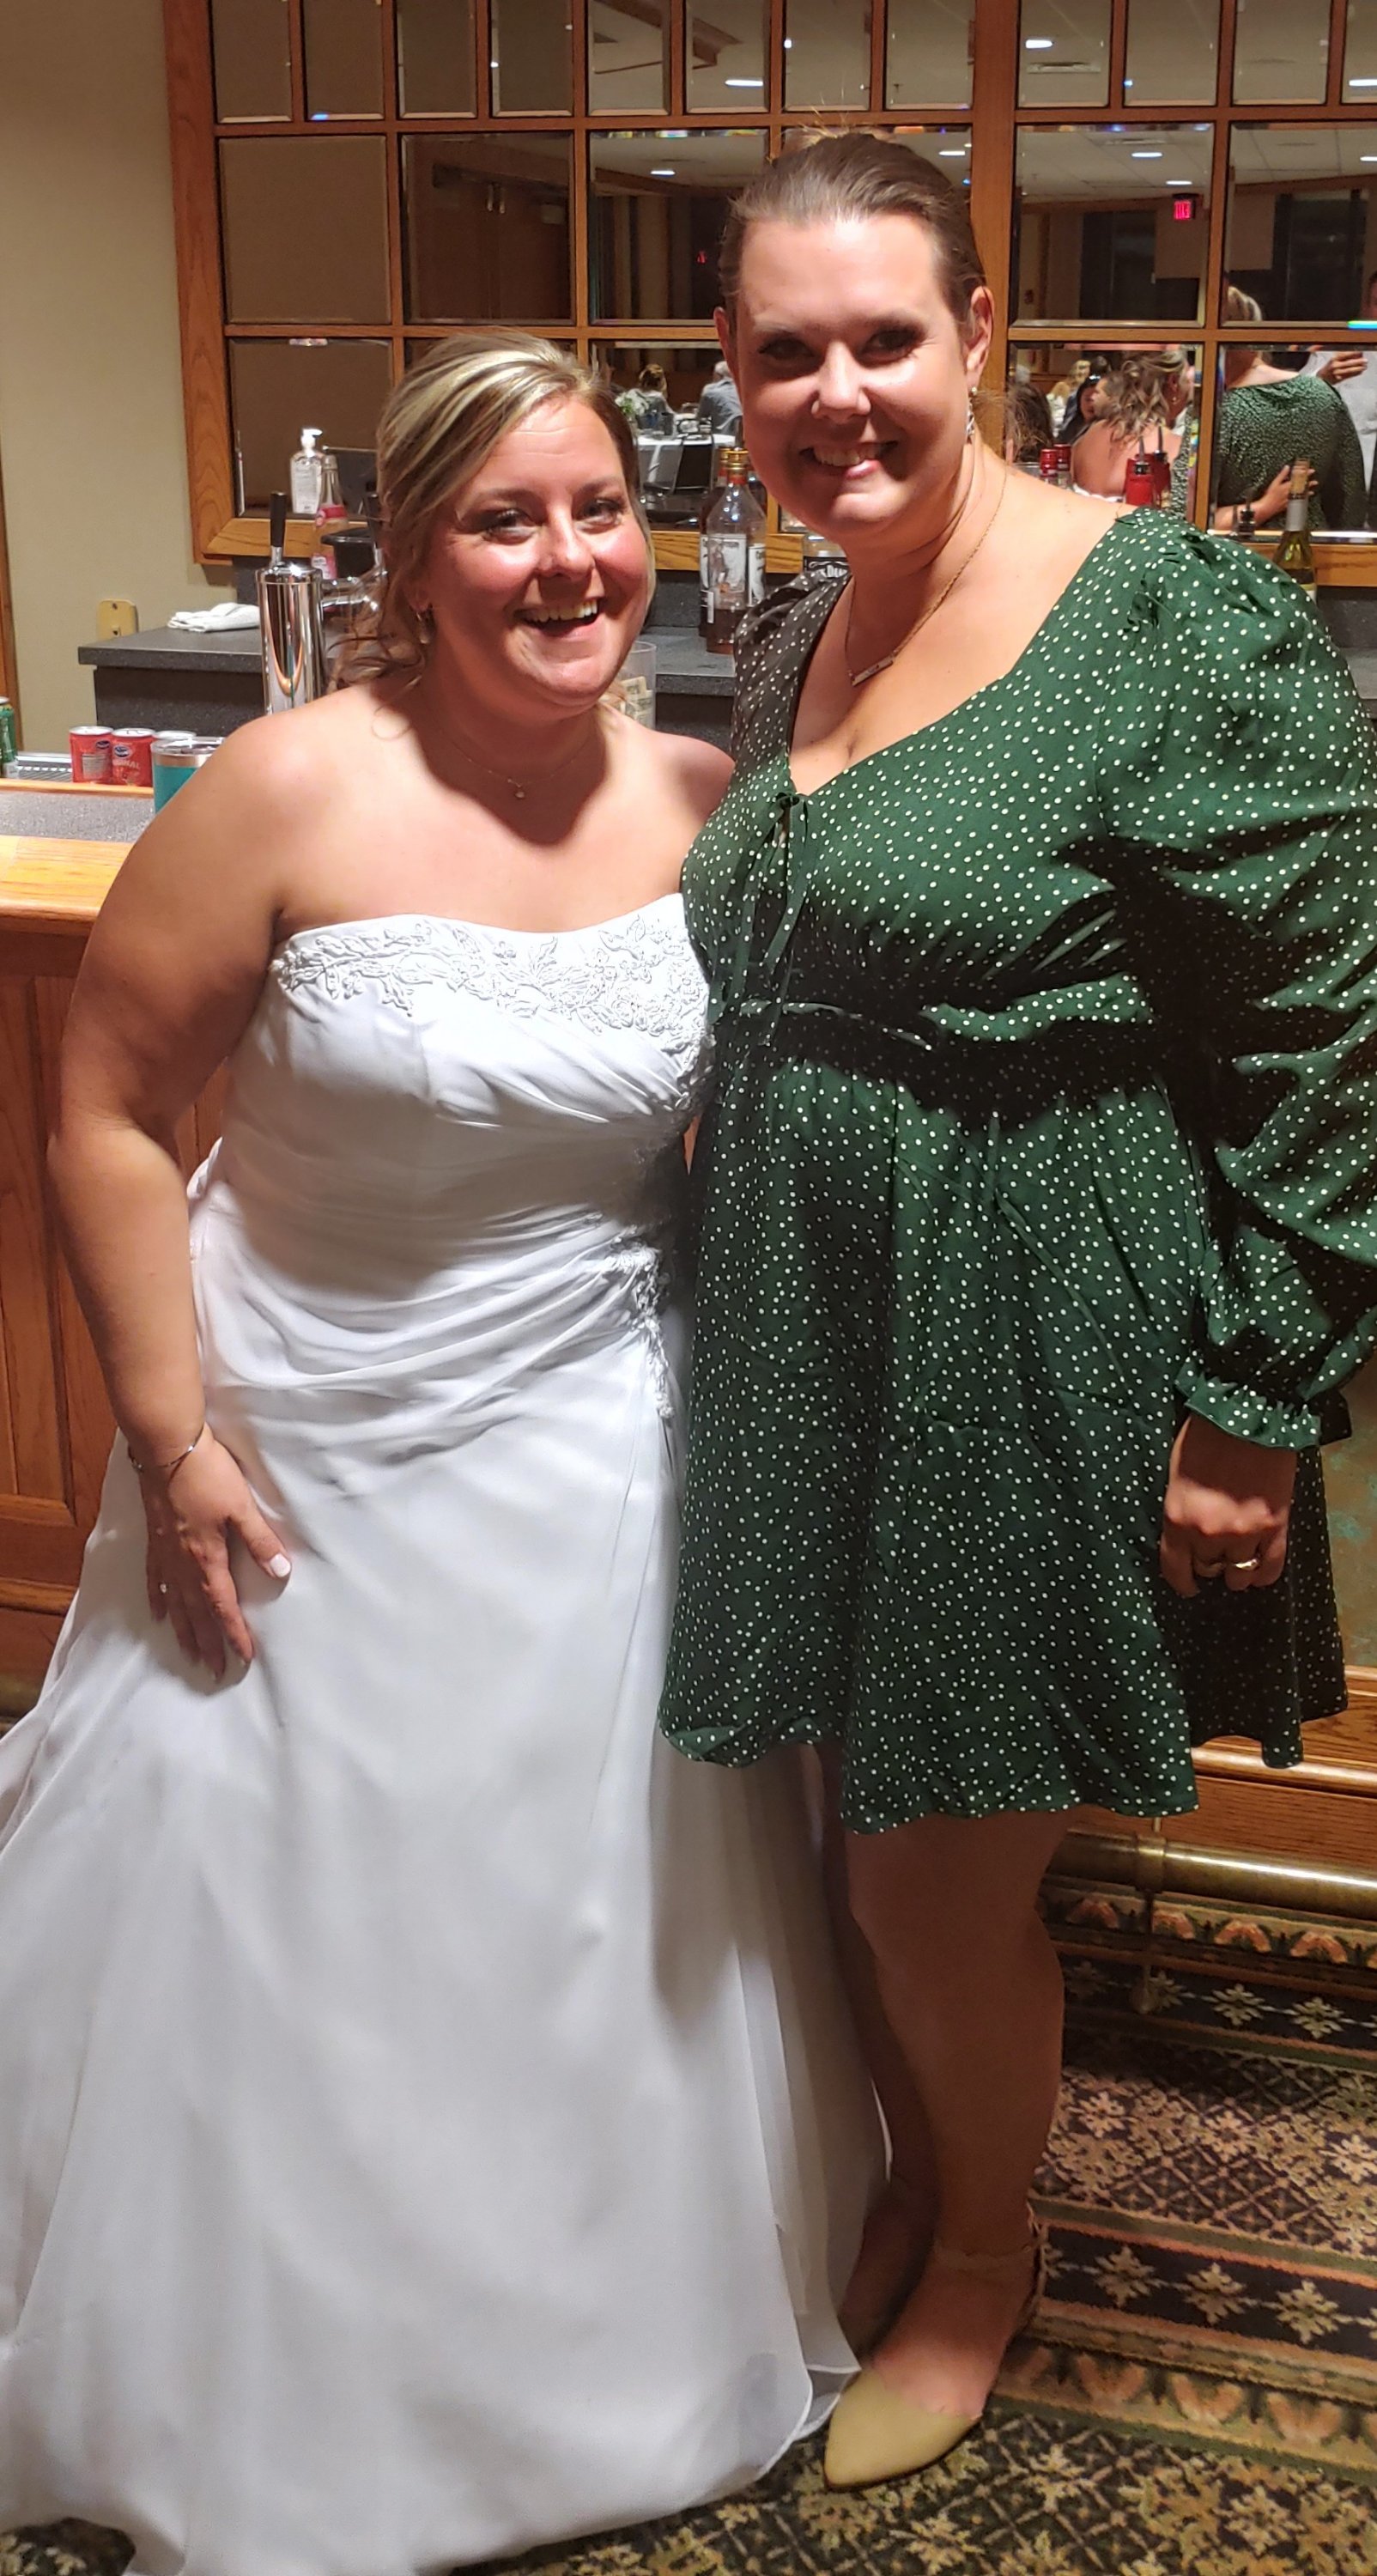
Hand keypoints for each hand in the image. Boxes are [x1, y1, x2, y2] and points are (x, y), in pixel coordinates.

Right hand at [139, 1428, 290, 1672]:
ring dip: (184, 1630)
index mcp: (207, 1557)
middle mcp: (183, 1562)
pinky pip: (154, 1579)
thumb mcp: (242, 1506)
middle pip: (197, 1612)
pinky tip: (159, 1613)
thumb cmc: (207, 1474)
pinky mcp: (154, 1539)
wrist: (167, 1449)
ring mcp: (165, 1552)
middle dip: (208, 1641)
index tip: (242, 1656)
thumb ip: (260, 1541)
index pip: (223, 1605)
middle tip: (214, 1669)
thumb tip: (282, 1572)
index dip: (234, 1632)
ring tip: (189, 1652)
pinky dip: (158, 1599)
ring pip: (175, 1602)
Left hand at [1159, 1416, 1295, 1596]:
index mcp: (1178, 1518)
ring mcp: (1245, 1532)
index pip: (1175, 1568)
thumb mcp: (1176, 1475)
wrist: (1247, 1411)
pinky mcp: (1276, 1526)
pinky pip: (1271, 1567)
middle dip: (1209, 1565)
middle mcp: (1209, 1533)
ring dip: (1237, 1571)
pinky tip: (1260, 1573)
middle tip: (1213, 1558)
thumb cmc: (1204, 1436)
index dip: (1182, 1582)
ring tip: (1238, 1563)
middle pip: (1209, 1569)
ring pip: (1240, 1574)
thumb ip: (1180, 1509)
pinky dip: (1264, 1575)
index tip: (1187, 1585)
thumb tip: (1186, 1535)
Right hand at [1252, 461, 1311, 525]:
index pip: (1299, 478)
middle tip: (1315, 482)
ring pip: (1300, 494)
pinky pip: (1297, 501)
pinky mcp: (1288, 504)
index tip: (1311, 471)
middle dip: (1309, 484)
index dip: (1306, 474)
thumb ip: (1282, 475)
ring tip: (1312, 491)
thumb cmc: (1270, 496)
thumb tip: (1287, 467)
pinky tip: (1304, 499)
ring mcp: (1290, 498)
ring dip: (1307, 492)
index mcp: (1288, 486)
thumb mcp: (1274, 483)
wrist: (1267, 508)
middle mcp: (1291, 492)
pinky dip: (1301, 500)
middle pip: (1302, 487)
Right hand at [1314, 351, 1366, 386]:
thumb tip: (1355, 351)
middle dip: (1358, 361)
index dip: (1354, 353)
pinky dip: (1355, 374)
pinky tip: (1360, 371)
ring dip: (1358, 368)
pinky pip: (1348, 376)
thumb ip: (1343, 355)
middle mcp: (1335, 365)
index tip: (1360, 352)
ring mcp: (1336, 373)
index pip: (1346, 354)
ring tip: (1364, 366)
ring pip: (1349, 370)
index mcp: (1334, 358)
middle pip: (1349, 363)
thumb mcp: (1334, 358)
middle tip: (1365, 360)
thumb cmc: (1329, 366)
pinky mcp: (1338, 380)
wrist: (1321, 378)